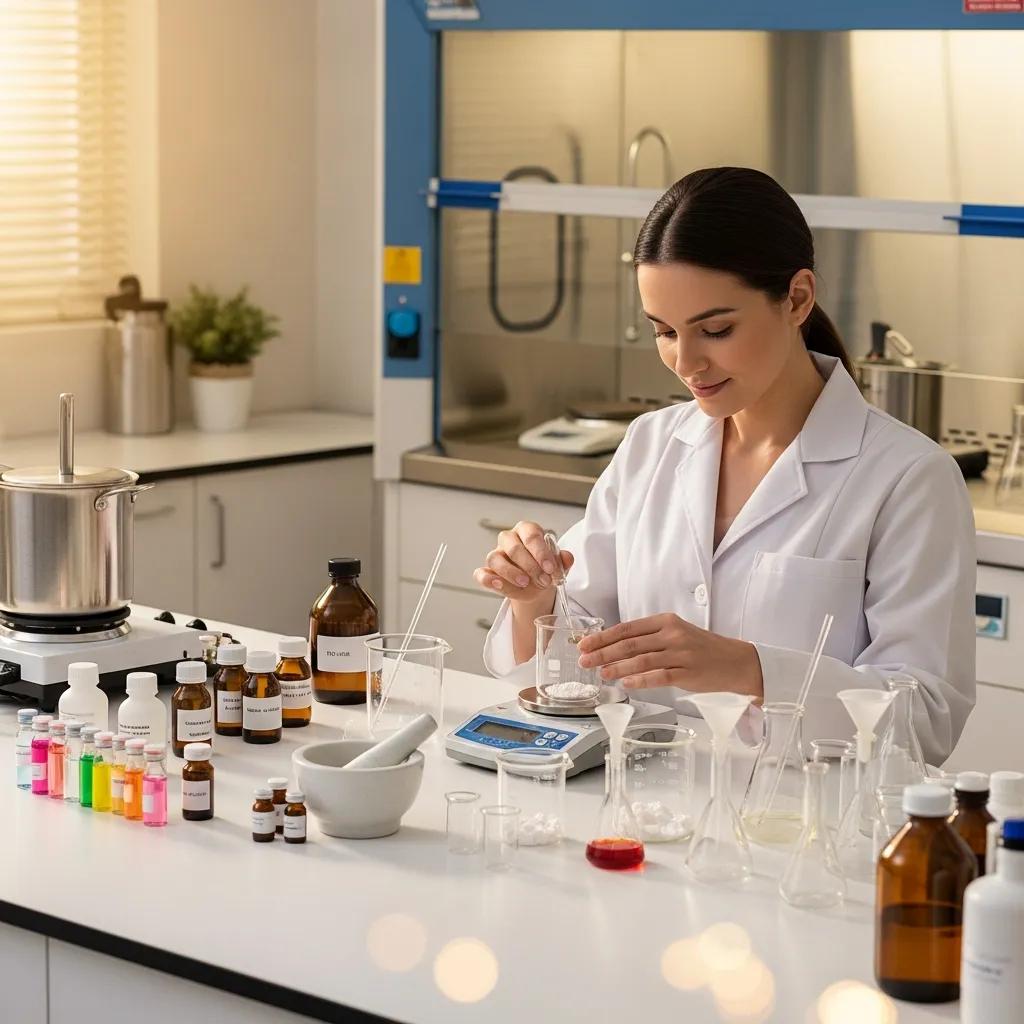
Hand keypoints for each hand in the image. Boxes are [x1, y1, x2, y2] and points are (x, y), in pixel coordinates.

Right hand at [473, 521, 573, 603]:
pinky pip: (480, 573)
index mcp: (527, 531)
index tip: (551, 568)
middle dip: (530, 566)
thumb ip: (562, 560)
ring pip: (495, 558)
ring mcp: (496, 555)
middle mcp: (509, 539)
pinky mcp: (487, 571)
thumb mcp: (558, 565)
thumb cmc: (545, 569)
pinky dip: (487, 579)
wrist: (537, 586)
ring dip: (510, 572)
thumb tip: (567, 558)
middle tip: (544, 580)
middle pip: (514, 547)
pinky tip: (498, 584)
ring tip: (525, 583)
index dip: (541, 552)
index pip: (531, 535)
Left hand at [576, 613, 763, 698]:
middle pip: (629, 643)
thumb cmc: (701, 648)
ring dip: (617, 667)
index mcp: (665, 621)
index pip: (627, 628)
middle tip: (585, 660)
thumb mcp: (675, 633)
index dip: (603, 637)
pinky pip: (659, 676)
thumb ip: (649, 638)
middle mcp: (671, 634)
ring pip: (641, 660)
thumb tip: (614, 647)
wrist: (735, 661)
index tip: (585, 644)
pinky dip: (640, 680)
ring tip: (601, 673)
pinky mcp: (688, 673)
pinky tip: (627, 684)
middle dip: (603, 652)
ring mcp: (680, 654)